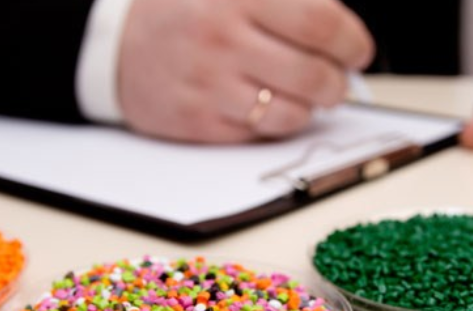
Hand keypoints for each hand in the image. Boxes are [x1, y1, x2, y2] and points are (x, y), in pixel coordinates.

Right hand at [117, 0, 373, 142]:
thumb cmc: (184, 11)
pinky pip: (261, 135)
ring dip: (312, 108)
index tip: (357, 51)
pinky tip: (270, 107)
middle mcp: (225, 39)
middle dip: (338, 83)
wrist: (115, 45)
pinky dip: (276, 124)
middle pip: (314, 75)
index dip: (352, 42)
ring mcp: (210, 85)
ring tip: (307, 96)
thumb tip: (341, 29)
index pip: (321, 24)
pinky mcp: (199, 122)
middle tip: (337, 80)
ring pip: (293, 114)